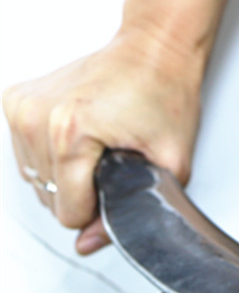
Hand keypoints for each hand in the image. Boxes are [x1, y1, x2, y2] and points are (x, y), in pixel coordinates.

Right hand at [3, 29, 202, 254]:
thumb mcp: (169, 167)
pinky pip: (28, 155)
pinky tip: (82, 138)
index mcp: (71, 132)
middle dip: (83, 191)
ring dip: (67, 175)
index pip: (68, 213)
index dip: (99, 210)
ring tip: (99, 146)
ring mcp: (21, 107)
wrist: (153, 49)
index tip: (118, 185)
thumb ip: (128, 212)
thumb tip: (87, 243)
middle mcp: (37, 117)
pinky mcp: (16, 100)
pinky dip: (54, 156)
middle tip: (114, 161)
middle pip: (49, 198)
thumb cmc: (165, 96)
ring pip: (36, 180)